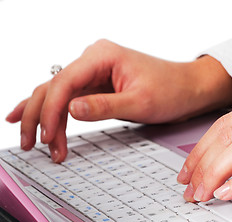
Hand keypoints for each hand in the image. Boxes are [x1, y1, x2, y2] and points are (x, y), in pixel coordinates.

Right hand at [6, 39, 231, 162]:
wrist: (187, 89)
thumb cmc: (171, 89)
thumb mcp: (140, 102)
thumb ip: (104, 106)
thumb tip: (70, 110)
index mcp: (102, 56)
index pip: (65, 82)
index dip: (52, 111)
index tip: (48, 136)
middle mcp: (94, 60)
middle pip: (54, 87)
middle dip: (40, 116)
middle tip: (31, 143)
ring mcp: (94, 73)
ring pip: (58, 94)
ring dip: (45, 118)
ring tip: (34, 141)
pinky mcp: (97, 86)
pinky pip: (70, 99)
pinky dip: (55, 113)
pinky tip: (38, 120)